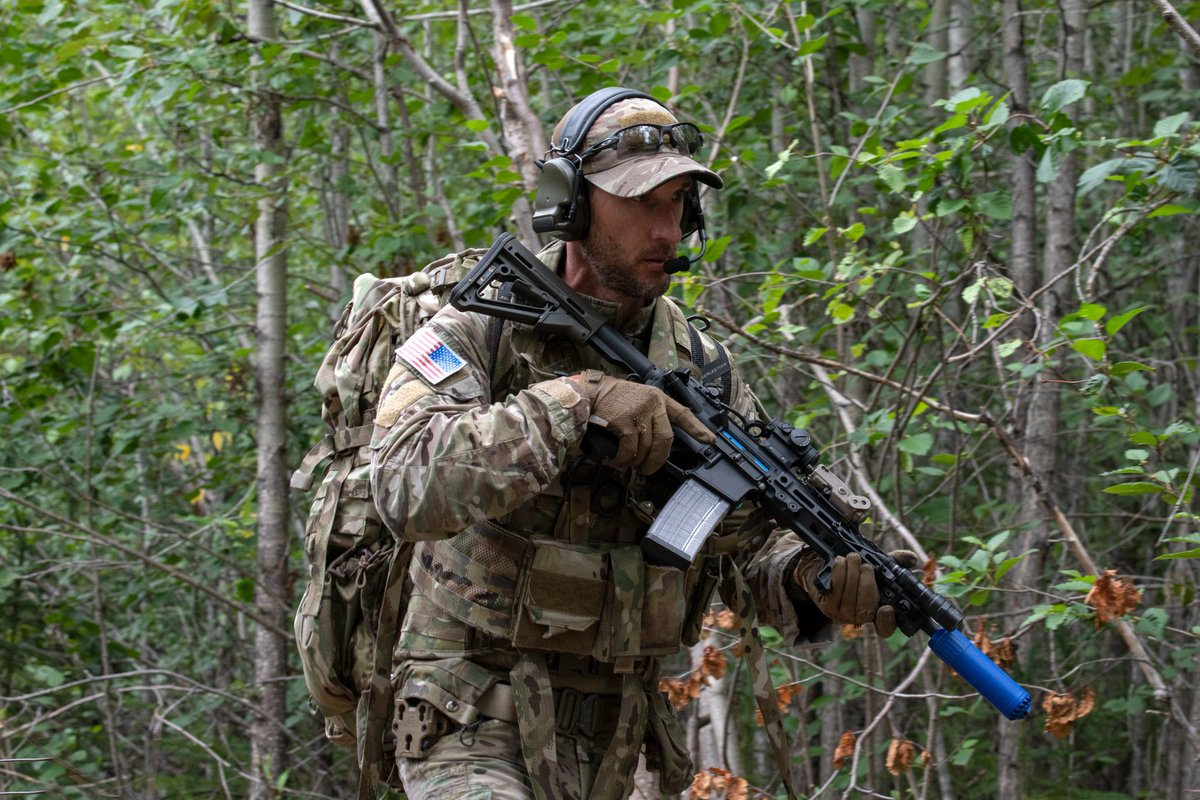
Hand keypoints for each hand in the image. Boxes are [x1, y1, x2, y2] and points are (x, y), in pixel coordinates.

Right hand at [575, 370, 714, 473]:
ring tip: (628, 465)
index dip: (697, 428)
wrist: (588, 393)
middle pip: (665, 440)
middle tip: (648, 469)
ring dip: (637, 462)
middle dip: (657, 460)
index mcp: (658, 398)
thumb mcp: (637, 398)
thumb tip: (654, 446)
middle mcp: (652, 405)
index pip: (683, 414)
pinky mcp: (625, 423)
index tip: (709, 440)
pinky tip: (616, 461)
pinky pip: (629, 451)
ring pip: (646, 448)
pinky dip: (622, 460)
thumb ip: (650, 415)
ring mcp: (639, 414)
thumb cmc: (611, 399)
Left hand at [793, 549, 920, 636]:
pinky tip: (840, 561)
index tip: (886, 608)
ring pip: (850, 597)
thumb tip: (911, 559)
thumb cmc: (856, 570)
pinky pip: (835, 591)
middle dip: (866, 583)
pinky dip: (839, 573)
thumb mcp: (878, 565)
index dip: (887, 622)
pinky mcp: (827, 606)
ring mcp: (843, 614)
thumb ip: (896, 562)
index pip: (885, 628)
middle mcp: (860, 616)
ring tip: (852, 557)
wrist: (825, 568)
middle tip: (865, 566)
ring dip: (852, 573)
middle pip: (867, 608)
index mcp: (877, 611)